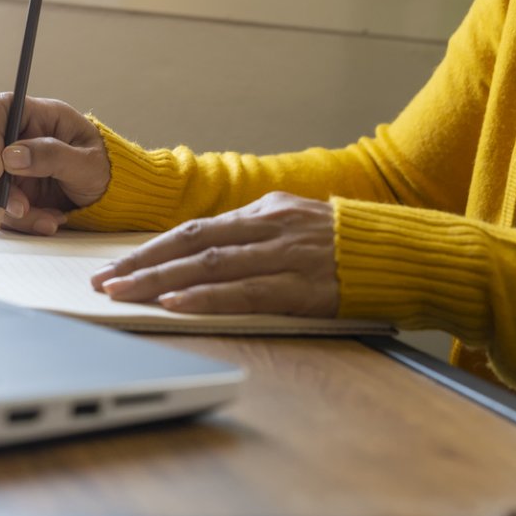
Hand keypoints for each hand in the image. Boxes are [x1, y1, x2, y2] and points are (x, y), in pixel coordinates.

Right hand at [0, 94, 110, 234]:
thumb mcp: (88, 163)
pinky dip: (19, 222)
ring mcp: (10, 166)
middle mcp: (16, 137)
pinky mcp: (11, 191)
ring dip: (10, 209)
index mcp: (36, 115)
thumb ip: (52, 156)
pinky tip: (48, 222)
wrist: (112, 196)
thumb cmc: (106, 169)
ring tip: (49, 220)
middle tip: (21, 207)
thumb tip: (10, 156)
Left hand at [91, 192, 339, 316]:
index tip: (115, 265)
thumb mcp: (298, 225)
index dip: (150, 248)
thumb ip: (255, 236)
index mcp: (265, 212)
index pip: (194, 228)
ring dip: (160, 281)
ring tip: (123, 293)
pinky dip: (205, 298)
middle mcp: (270, 227)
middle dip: (141, 263)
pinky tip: (175, 304)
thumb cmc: (351, 246)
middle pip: (191, 243)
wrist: (412, 255)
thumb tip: (207, 251)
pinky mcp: (303, 286)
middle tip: (102, 281)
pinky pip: (244, 292)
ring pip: (209, 265)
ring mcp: (286, 255)